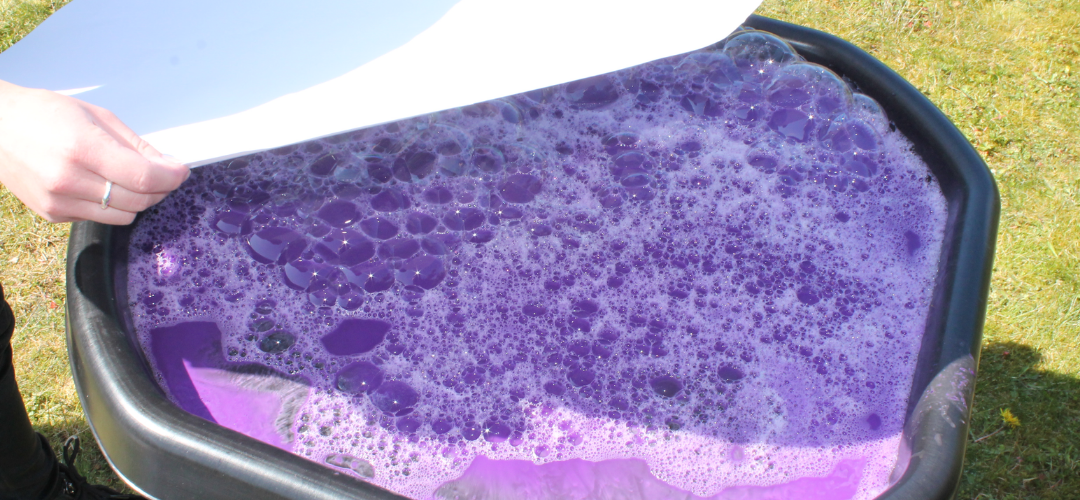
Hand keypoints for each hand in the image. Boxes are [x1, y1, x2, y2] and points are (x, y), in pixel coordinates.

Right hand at [0, 80, 189, 224]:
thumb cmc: (43, 114)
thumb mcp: (96, 116)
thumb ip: (135, 145)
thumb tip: (167, 165)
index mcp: (82, 148)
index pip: (143, 177)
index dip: (171, 177)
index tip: (181, 171)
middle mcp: (69, 180)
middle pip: (138, 200)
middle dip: (160, 188)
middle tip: (164, 174)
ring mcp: (59, 202)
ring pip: (123, 216)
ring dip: (138, 200)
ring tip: (134, 179)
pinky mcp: (53, 215)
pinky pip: (100, 218)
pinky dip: (111, 205)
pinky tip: (101, 184)